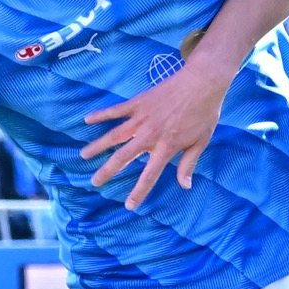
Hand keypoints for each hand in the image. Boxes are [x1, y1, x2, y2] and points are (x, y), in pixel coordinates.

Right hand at [81, 55, 233, 209]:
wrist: (201, 83)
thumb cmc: (205, 113)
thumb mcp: (201, 142)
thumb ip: (188, 163)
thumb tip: (185, 186)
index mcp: (166, 148)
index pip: (149, 175)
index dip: (139, 192)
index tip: (129, 205)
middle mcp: (149, 136)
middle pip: (123, 157)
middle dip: (107, 171)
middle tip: (94, 182)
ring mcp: (141, 118)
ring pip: (114, 135)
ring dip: (98, 146)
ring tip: (84, 156)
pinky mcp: (138, 103)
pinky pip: (116, 110)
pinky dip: (101, 115)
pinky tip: (87, 120)